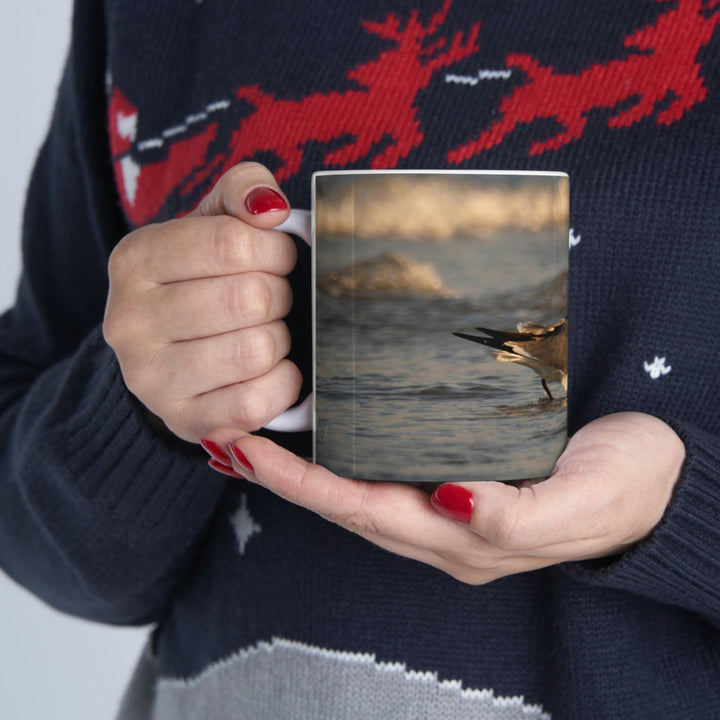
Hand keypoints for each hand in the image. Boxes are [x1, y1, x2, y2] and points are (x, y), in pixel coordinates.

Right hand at [103, 162, 301, 441]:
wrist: (171, 353)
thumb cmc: (203, 280)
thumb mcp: (214, 222)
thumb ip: (242, 191)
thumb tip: (270, 208)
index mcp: (135, 260)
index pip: (232, 243)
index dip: (275, 250)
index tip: (279, 258)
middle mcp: (130, 321)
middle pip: (249, 299)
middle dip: (279, 296)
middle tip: (273, 299)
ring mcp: (151, 378)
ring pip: (255, 350)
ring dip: (279, 339)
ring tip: (267, 332)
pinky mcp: (184, 420)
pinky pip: (256, 402)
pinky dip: (282, 383)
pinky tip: (272, 370)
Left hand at [205, 412, 684, 583]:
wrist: (658, 479)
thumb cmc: (626, 486)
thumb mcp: (585, 501)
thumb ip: (521, 513)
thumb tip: (453, 502)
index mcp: (468, 538)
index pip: (365, 509)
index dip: (302, 483)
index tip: (246, 449)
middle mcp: (446, 526)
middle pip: (346, 502)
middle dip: (283, 475)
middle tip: (225, 436)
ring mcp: (450, 505)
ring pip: (359, 489)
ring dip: (303, 467)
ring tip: (252, 435)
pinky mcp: (460, 476)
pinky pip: (386, 469)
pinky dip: (343, 455)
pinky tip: (323, 433)